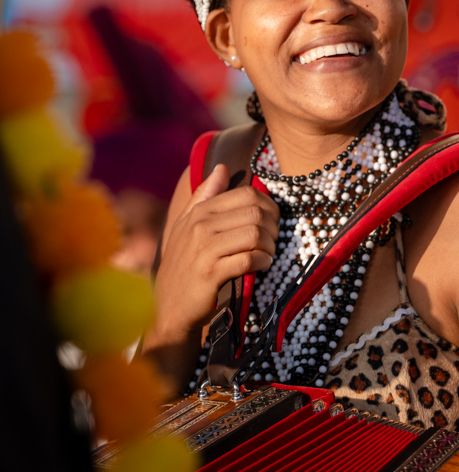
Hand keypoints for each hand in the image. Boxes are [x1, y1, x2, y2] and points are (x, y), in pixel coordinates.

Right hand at [149, 164, 279, 343]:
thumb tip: (223, 168)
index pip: (247, 194)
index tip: (271, 222)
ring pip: (255, 234)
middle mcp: (199, 226)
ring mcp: (203, 250)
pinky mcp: (210, 273)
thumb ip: (204, 196)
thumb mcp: (186, 227)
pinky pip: (249, 259)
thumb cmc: (184, 265)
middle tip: (272, 241)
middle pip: (255, 213)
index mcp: (198, 212)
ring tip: (267, 254)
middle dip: (273, 227)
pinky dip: (263, 261)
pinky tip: (262, 265)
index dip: (268, 206)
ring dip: (270, 246)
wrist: (168, 308)